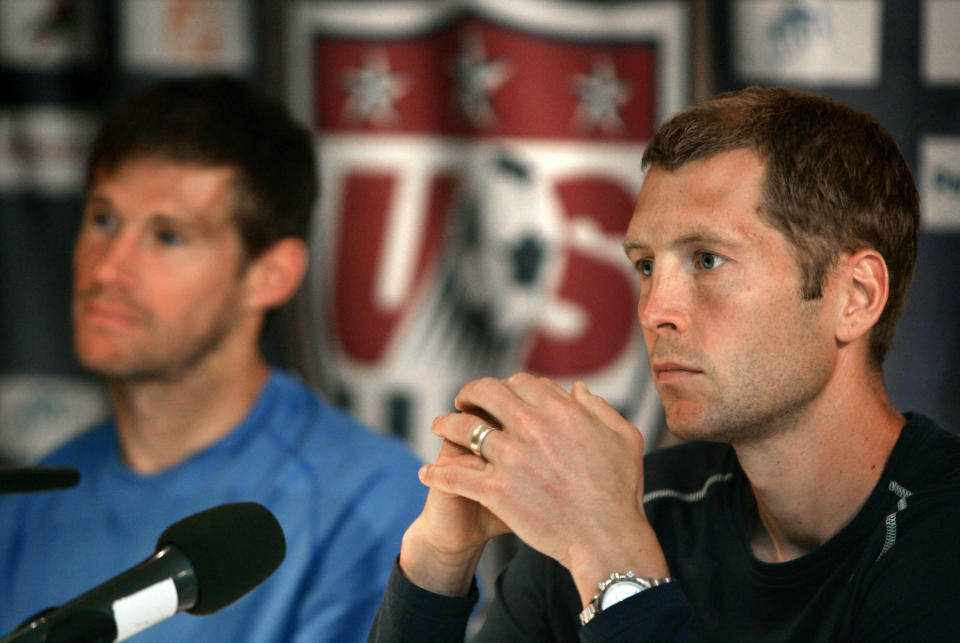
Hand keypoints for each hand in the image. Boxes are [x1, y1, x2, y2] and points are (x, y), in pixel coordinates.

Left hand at [420, 373, 669, 604]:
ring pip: (463, 429)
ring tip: (437, 427)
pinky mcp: (496, 490)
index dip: (509, 387)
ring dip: (445, 424)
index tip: (503, 397)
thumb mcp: (623, 437)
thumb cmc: (620, 491)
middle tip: (463, 402)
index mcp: (561, 410)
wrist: (607, 539)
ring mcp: (512, 458)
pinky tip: (427, 473)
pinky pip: (455, 475)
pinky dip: (437, 473)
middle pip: (487, 393)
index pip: (522, 383)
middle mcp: (533, 427)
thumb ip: (599, 408)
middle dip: (470, 393)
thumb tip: (579, 389)